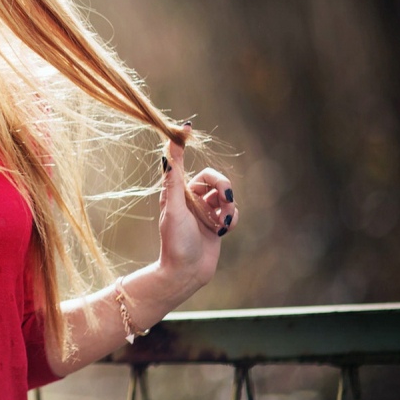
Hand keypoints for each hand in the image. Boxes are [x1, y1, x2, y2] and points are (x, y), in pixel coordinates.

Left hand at [157, 132, 238, 291]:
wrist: (187, 272)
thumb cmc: (175, 241)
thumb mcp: (174, 207)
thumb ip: (174, 178)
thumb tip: (167, 150)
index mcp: (176, 192)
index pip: (181, 161)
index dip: (183, 144)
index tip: (186, 126)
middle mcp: (191, 198)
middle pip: (214, 178)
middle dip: (224, 187)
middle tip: (226, 199)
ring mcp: (205, 211)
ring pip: (227, 196)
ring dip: (229, 208)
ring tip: (222, 224)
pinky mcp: (217, 223)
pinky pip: (232, 212)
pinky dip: (232, 220)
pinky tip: (223, 232)